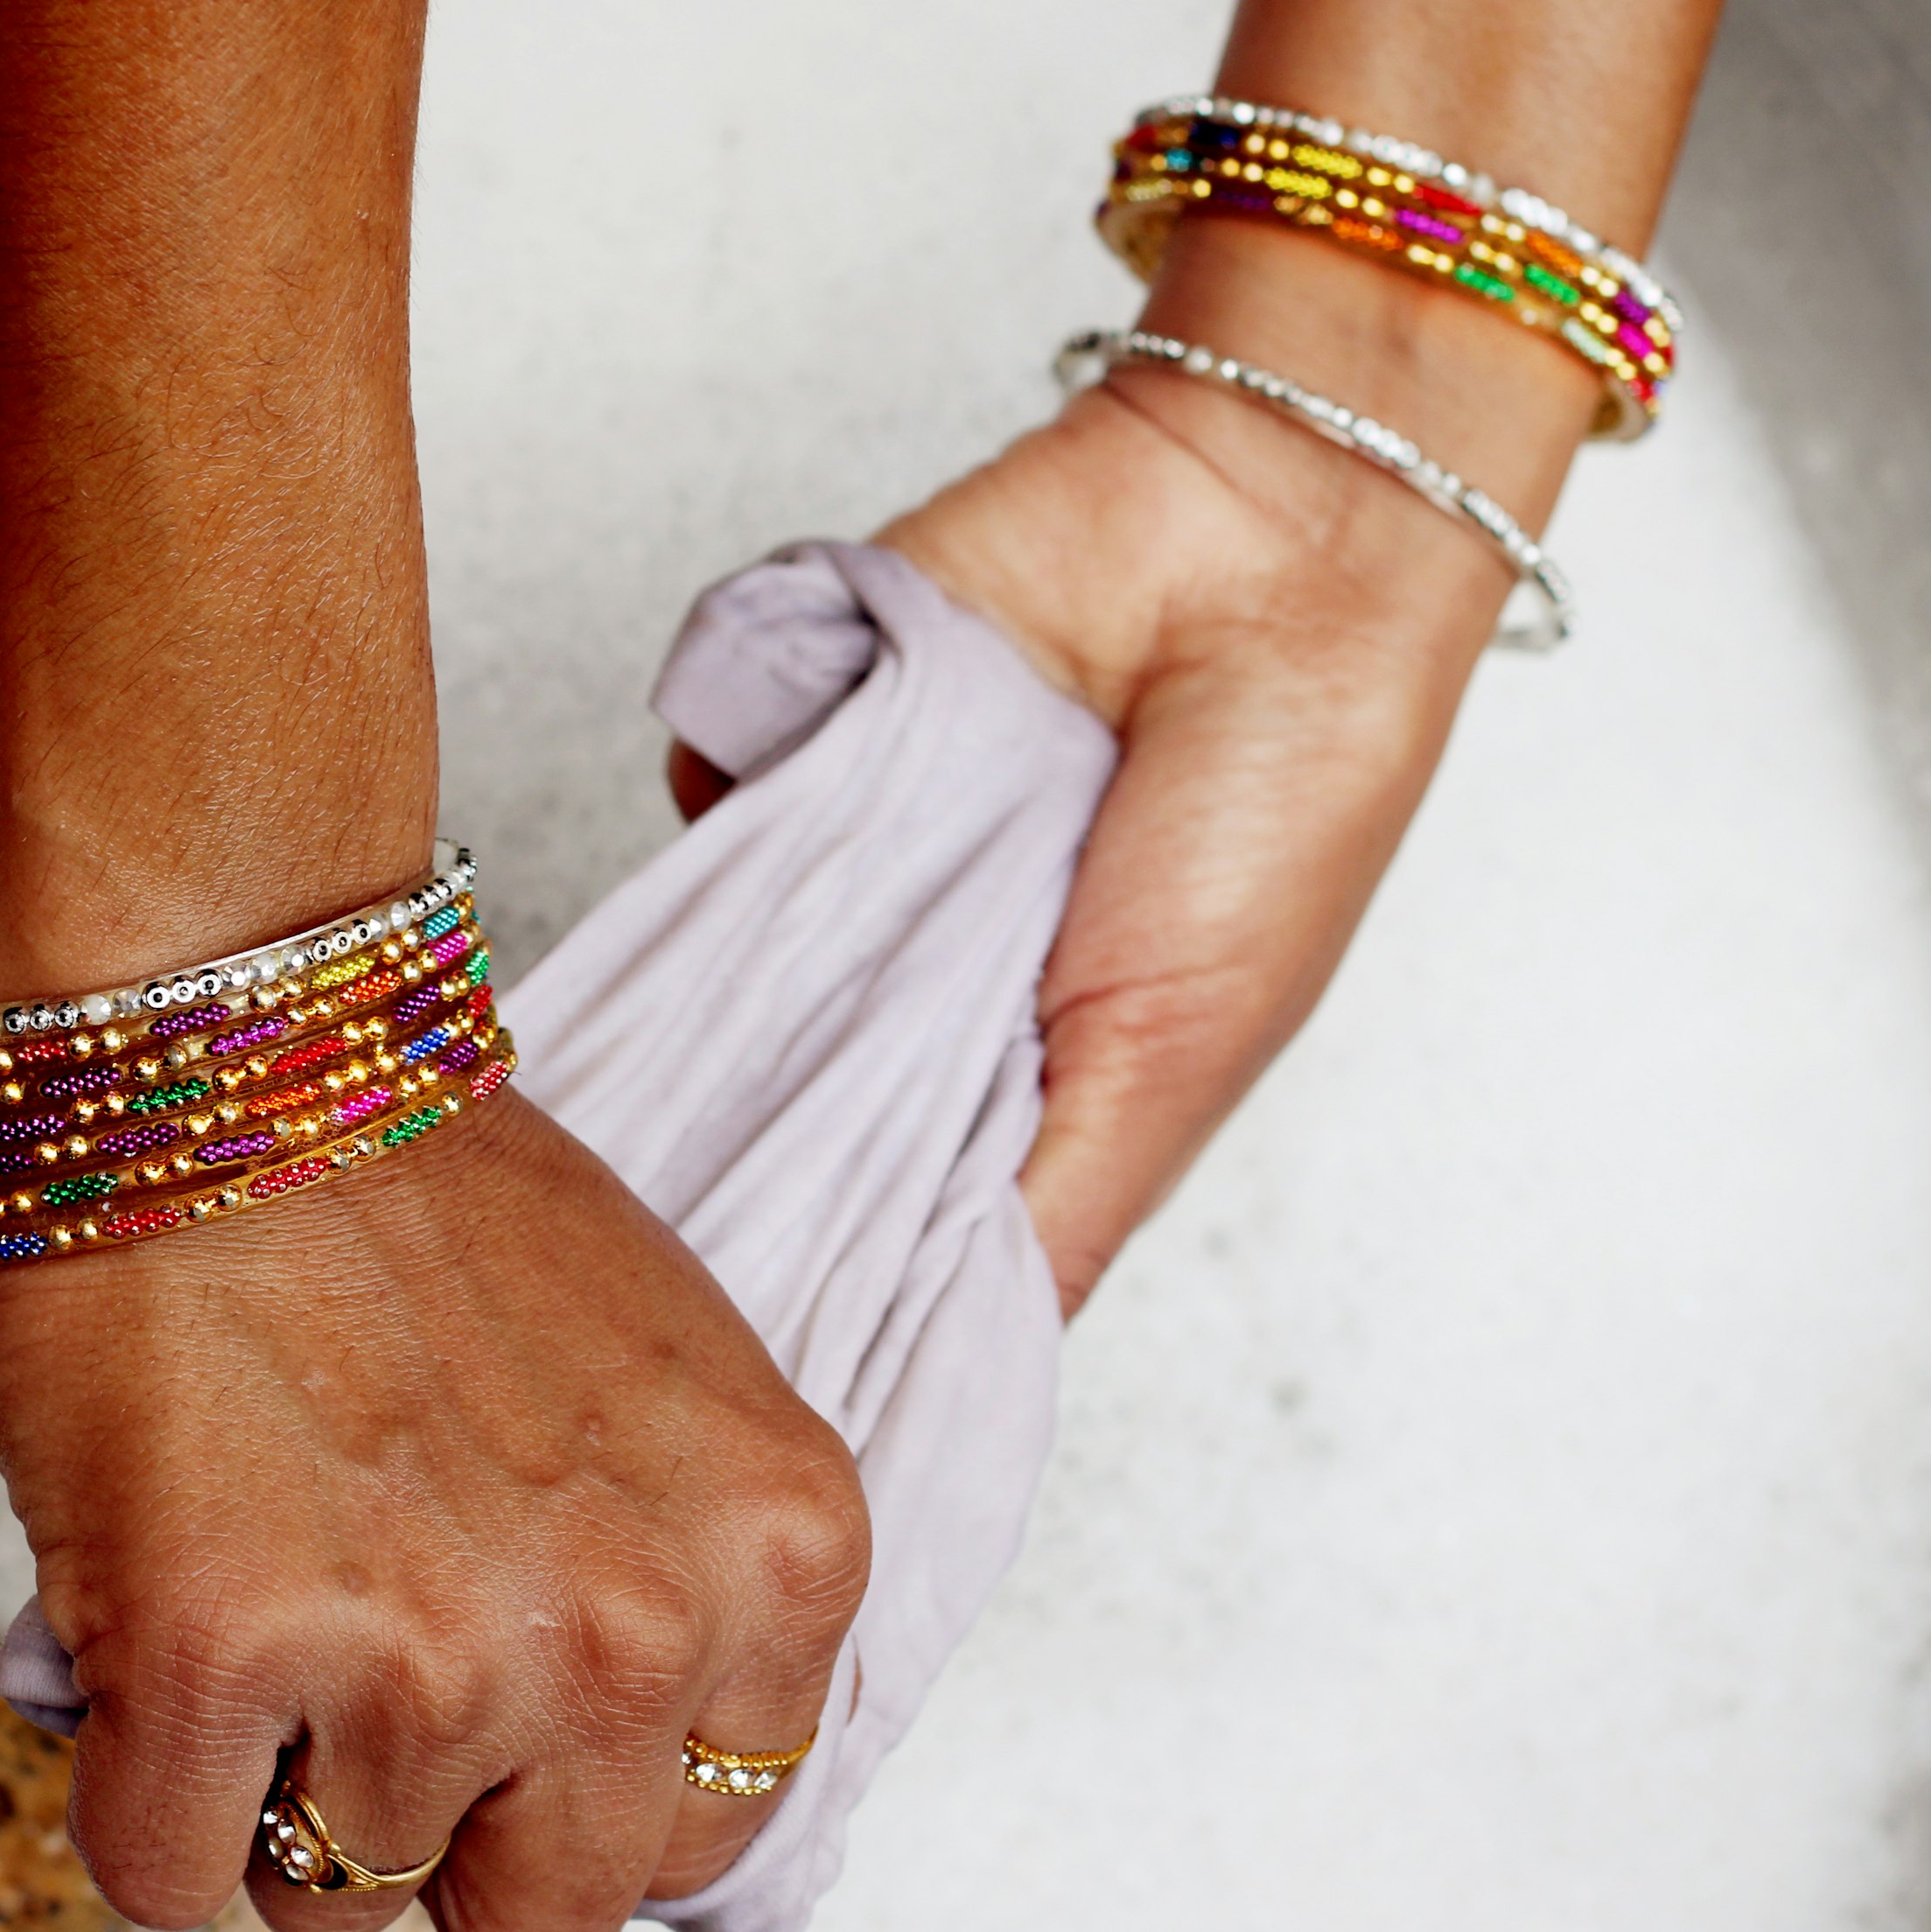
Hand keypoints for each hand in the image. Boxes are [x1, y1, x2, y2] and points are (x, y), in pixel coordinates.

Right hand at [0, 1090, 867, 1931]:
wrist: (227, 1048)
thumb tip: (610, 1773)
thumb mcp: (669, 1389)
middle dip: (440, 1838)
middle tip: (366, 1689)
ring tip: (259, 1597)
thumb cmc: (419, 1194)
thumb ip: (685, 1584)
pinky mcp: (223, 1655)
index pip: (701, 1836)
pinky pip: (166, 1873)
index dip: (575, 1786)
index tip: (505, 1703)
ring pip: (336, 1904)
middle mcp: (636, 1631)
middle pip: (539, 1923)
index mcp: (780, 1553)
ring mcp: (433, 1657)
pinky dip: (135, 1786)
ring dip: (273, 1789)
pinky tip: (155, 1631)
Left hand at [682, 223, 1597, 1310]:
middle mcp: (915, 972)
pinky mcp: (801, 726)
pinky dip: (731, 785)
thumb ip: (1046, 1226)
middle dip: (723, 1125)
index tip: (716, 1339)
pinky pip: (703, 781)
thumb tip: (943, 1382)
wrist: (1263, 549)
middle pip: (759, 1082)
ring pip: (715, 945)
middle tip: (660, 1187)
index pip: (863, 1197)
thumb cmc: (1271, 818)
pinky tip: (797, 784)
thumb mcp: (1165, 1071)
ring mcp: (849, 852)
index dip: (798, 1254)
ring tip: (745, 972)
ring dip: (726, 958)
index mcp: (1011, 1074)